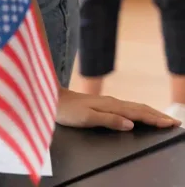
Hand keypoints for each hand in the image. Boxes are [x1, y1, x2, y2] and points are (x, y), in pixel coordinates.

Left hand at [56, 88, 180, 130]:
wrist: (52, 99)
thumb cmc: (67, 111)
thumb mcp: (86, 118)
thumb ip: (109, 120)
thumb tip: (131, 124)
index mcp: (111, 106)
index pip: (138, 113)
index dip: (155, 119)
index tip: (171, 124)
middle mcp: (112, 102)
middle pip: (140, 108)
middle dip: (158, 115)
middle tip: (175, 122)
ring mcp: (108, 102)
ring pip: (135, 107)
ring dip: (151, 113)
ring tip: (163, 119)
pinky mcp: (103, 104)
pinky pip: (127, 107)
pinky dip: (139, 111)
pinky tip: (140, 115)